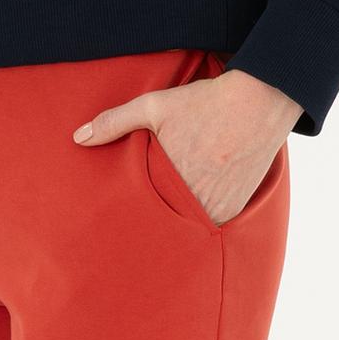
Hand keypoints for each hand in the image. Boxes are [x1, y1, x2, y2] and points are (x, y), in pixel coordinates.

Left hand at [71, 65, 300, 221]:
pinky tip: (192, 213)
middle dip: (154, 225)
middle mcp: (196, 199)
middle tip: (137, 238)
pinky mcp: (237, 207)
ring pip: (189, 227)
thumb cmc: (205, 102)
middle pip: (166, 224)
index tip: (118, 226)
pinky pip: (213, 224)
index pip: (142, 213)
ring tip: (165, 225)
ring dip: (178, 224)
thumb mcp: (155, 106)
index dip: (132, 218)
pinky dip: (202, 220)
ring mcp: (219, 206)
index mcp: (171, 180)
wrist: (260, 101)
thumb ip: (114, 122)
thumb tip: (78, 137)